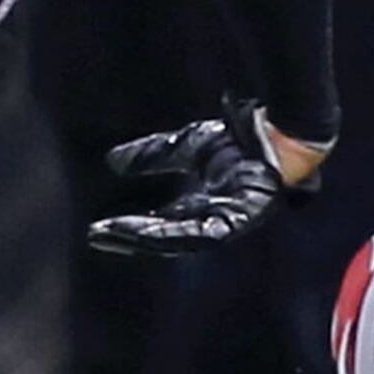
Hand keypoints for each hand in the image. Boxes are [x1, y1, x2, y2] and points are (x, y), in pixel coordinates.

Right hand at [87, 101, 321, 254]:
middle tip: (98, 237)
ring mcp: (227, 222)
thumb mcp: (187, 147)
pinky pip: (206, 233)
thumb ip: (153, 155)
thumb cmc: (240, 143)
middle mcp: (210, 219)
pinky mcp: (242, 220)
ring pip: (181, 240)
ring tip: (115, 234)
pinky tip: (152, 230)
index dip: (130, 229)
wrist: (275, 133)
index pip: (158, 226)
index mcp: (198, 206)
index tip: (98, 229)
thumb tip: (112, 162)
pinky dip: (177, 234)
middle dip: (130, 238)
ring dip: (146, 238)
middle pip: (165, 238)